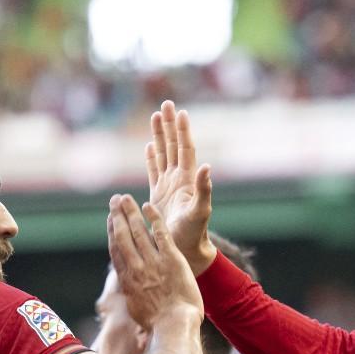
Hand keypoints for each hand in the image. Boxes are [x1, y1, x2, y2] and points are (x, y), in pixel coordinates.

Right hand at [106, 193, 202, 329]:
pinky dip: (153, 219)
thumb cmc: (158, 324)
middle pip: (123, 235)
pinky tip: (148, 207)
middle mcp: (137, 267)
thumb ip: (131, 296)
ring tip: (126, 198)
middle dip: (118, 215)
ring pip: (139, 231)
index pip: (116, 249)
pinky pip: (160, 233)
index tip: (110, 219)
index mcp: (127, 279)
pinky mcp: (172, 259)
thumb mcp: (137, 311)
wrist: (174, 325)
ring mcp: (154, 262)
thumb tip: (127, 290)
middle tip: (115, 200)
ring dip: (131, 212)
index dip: (112, 231)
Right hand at [145, 100, 215, 274]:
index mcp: (187, 179)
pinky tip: (148, 147)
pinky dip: (150, 158)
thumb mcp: (200, 211)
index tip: (180, 111)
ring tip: (155, 117)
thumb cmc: (194, 233)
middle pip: (172, 145)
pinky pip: (153, 171)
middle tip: (165, 104)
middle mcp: (178, 179)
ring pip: (162, 154)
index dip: (182, 130)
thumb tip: (206, 166)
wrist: (185, 250)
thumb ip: (204, 189)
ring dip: (159, 136)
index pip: (184, 148)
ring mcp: (167, 186)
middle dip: (168, 125)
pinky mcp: (157, 195)